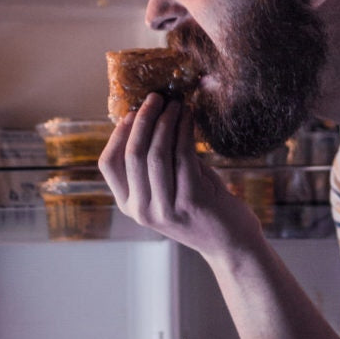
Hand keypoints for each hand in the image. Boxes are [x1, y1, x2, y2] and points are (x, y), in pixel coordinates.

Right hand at [98, 94, 260, 254]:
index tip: (133, 111)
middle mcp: (142, 211)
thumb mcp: (167, 186)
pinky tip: (190, 117)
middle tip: (157, 97)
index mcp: (130, 205)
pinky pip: (183, 156)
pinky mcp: (191, 203)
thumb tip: (148, 116)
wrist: (230, 241)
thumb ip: (154, 161)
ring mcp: (165, 210)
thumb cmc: (199, 205)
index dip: (119, 133)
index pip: (109, 164)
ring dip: (167, 121)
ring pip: (157, 153)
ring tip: (176, 103)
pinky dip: (185, 131)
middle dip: (145, 119)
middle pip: (133, 154)